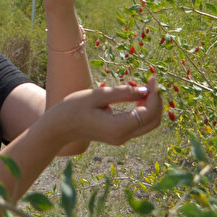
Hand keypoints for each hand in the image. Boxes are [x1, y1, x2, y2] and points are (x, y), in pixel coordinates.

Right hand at [43, 78, 162, 148]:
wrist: (59, 127)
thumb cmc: (73, 108)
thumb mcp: (98, 95)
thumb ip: (123, 93)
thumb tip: (146, 90)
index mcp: (118, 127)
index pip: (148, 113)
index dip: (155, 95)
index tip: (152, 78)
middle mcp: (123, 136)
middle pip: (153, 121)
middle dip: (157, 101)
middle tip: (151, 82)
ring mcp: (122, 138)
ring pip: (148, 123)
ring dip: (151, 105)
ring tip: (144, 87)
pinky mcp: (119, 135)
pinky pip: (139, 124)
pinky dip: (143, 110)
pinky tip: (136, 96)